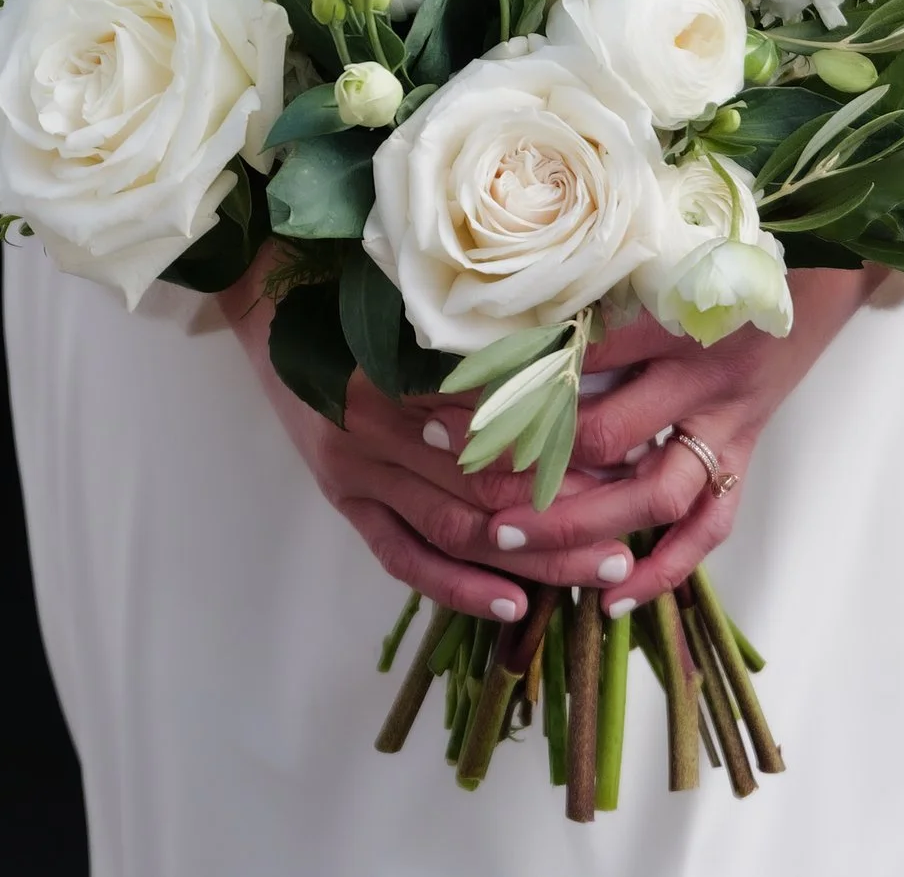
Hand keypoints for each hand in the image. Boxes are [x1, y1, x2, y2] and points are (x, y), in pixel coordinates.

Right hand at [225, 246, 635, 621]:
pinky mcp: (345, 502)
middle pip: (486, 486)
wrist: (272, 307)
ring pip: (455, 529)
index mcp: (407, 368)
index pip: (504, 424)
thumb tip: (586, 375)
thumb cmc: (363, 297)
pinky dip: (457, 586)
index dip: (570, 450)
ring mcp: (356, 472)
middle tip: (632, 527)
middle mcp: (376, 425)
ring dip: (531, 556)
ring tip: (600, 567)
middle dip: (565, 514)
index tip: (628, 462)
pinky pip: (402, 557)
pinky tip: (513, 606)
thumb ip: (491, 345)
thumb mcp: (426, 309)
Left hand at [414, 265, 883, 617]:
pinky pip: (710, 525)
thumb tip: (495, 316)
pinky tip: (613, 598)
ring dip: (581, 523)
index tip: (441, 404)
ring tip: (512, 540)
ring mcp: (726, 423)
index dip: (507, 382)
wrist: (821, 273)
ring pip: (653, 492)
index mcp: (671, 314)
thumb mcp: (659, 254)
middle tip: (462, 478)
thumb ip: (592, 285)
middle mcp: (699, 375)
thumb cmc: (723, 256)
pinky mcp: (744, 455)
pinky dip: (667, 568)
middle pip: (607, 434)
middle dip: (529, 461)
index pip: (576, 356)